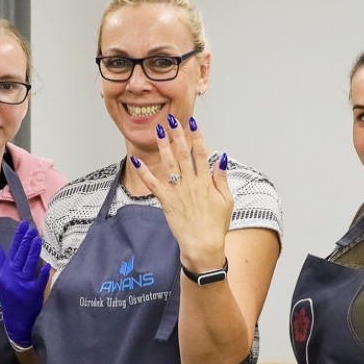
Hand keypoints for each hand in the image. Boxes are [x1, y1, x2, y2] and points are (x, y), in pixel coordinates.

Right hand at [0, 221, 49, 344]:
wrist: (16, 321)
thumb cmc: (9, 297)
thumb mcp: (1, 277)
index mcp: (5, 272)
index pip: (11, 250)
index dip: (18, 237)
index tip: (23, 224)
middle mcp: (12, 277)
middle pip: (20, 255)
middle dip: (26, 240)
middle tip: (32, 228)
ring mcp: (23, 285)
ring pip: (29, 264)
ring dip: (33, 251)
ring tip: (38, 239)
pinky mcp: (33, 294)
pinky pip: (39, 281)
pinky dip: (42, 273)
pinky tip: (46, 265)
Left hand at [130, 114, 233, 273]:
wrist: (203, 245)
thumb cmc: (216, 224)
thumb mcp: (227, 200)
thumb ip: (221, 178)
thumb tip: (222, 158)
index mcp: (206, 182)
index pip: (202, 154)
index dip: (197, 137)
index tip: (192, 123)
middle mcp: (191, 183)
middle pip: (184, 154)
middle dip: (177, 135)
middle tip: (172, 119)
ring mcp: (178, 192)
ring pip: (169, 164)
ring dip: (163, 146)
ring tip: (158, 130)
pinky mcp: (166, 201)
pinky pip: (153, 184)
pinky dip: (144, 172)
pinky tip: (136, 160)